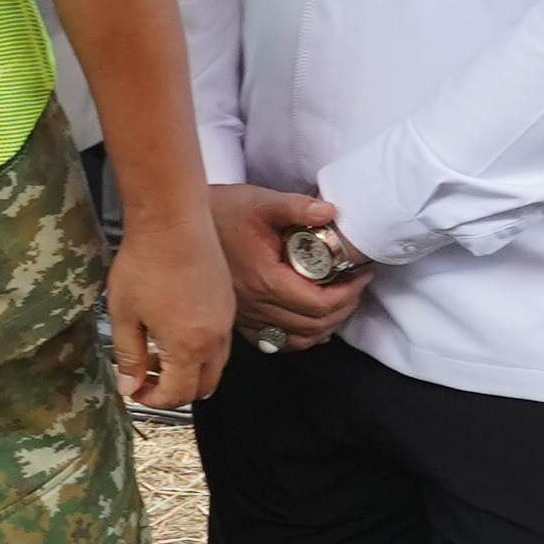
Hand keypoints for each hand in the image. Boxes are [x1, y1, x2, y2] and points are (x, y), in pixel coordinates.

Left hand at [106, 198, 233, 409]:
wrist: (173, 222)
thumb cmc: (147, 263)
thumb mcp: (124, 315)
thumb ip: (128, 356)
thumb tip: (130, 384)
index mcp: (189, 347)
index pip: (177, 395)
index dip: (153, 400)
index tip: (135, 389)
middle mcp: (215, 339)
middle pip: (203, 387)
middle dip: (175, 391)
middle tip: (147, 379)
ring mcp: (225, 320)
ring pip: (215, 365)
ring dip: (189, 371)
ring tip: (158, 354)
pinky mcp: (227, 302)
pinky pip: (220, 342)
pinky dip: (200, 350)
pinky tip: (174, 331)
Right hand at [206, 183, 358, 346]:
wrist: (183, 224)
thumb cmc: (223, 211)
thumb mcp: (262, 202)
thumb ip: (297, 206)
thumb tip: (330, 212)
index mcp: (264, 280)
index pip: (317, 304)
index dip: (347, 294)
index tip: (360, 275)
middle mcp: (254, 304)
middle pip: (311, 325)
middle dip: (343, 309)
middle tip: (356, 287)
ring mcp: (245, 314)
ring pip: (295, 339)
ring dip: (323, 326)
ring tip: (339, 304)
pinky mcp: (238, 317)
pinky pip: (274, 341)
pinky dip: (298, 338)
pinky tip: (311, 325)